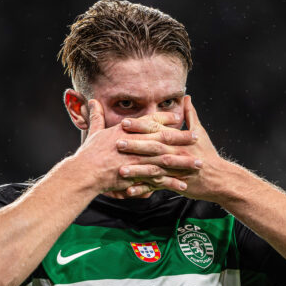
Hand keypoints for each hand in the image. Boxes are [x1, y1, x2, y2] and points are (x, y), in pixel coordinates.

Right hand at [74, 100, 200, 194]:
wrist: (86, 172)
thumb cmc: (89, 153)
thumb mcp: (94, 131)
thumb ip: (97, 116)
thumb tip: (92, 101)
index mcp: (129, 131)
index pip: (152, 121)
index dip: (167, 119)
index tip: (180, 118)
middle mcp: (138, 144)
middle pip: (165, 139)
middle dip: (183, 138)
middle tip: (197, 137)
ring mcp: (140, 161)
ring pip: (167, 160)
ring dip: (184, 161)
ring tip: (199, 163)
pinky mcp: (140, 176)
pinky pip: (159, 180)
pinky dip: (172, 182)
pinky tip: (184, 184)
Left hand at [116, 96, 226, 199]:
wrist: (218, 177)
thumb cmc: (207, 153)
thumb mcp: (200, 132)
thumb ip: (190, 114)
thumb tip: (187, 97)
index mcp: (179, 139)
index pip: (157, 130)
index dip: (141, 126)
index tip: (125, 122)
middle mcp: (176, 153)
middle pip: (153, 148)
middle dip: (135, 145)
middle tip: (116, 143)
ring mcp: (174, 169)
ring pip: (153, 169)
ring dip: (136, 170)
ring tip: (120, 170)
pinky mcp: (174, 183)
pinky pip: (156, 187)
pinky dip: (143, 189)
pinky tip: (128, 190)